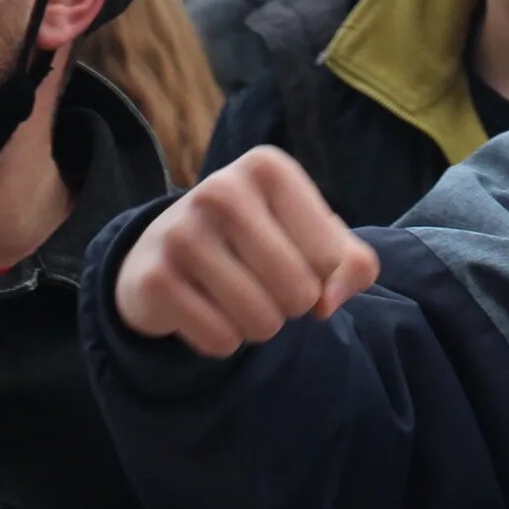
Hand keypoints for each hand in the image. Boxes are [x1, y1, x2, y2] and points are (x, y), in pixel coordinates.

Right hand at [113, 146, 380, 358]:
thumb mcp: (315, 238)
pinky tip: (204, 310)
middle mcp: (221, 190)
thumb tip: (327, 304)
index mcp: (268, 168)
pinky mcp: (154, 278)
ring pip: (262, 322)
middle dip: (292, 307)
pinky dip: (223, 340)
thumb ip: (353, 266)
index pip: (332, 259)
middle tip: (264, 284)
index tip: (293, 258)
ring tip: (235, 297)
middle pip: (300, 294)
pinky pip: (221, 340)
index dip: (323, 278)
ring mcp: (181, 232)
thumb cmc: (260, 240)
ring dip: (258, 325)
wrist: (165, 250)